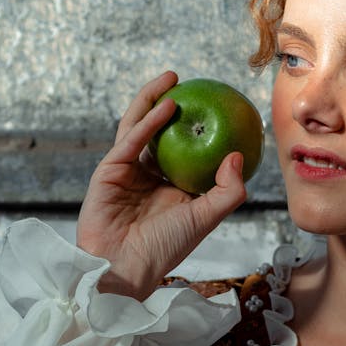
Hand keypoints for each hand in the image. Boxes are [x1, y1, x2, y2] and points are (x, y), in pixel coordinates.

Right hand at [76, 71, 247, 299]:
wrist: (125, 266)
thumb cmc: (166, 248)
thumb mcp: (206, 218)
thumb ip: (227, 191)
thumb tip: (237, 156)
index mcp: (171, 188)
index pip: (185, 151)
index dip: (197, 129)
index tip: (216, 107)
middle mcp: (148, 176)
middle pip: (159, 132)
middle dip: (171, 104)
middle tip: (190, 83)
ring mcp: (126, 171)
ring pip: (139, 127)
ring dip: (154, 101)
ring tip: (173, 79)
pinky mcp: (109, 170)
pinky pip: (131, 140)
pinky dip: (148, 122)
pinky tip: (167, 105)